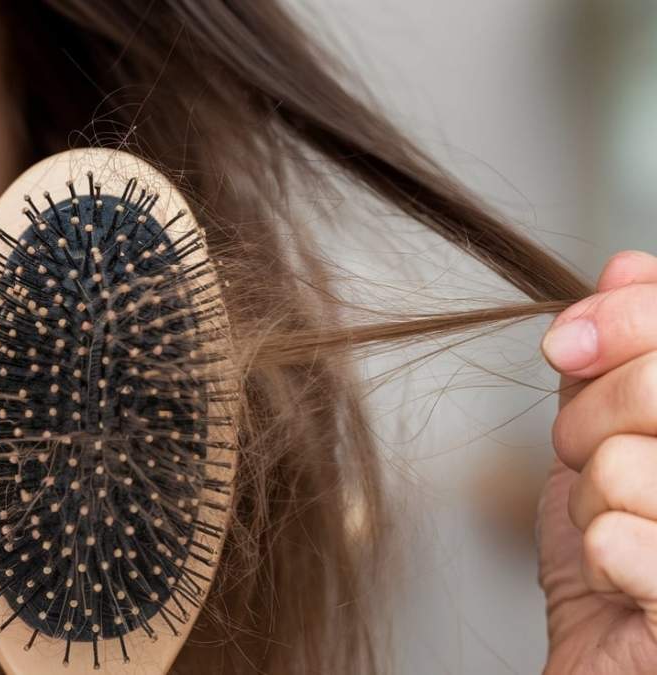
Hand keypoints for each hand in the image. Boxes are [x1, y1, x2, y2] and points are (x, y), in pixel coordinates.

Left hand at [539, 250, 656, 672]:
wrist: (620, 656)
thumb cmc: (628, 541)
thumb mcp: (613, 427)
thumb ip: (623, 351)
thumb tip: (624, 268)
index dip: (622, 318)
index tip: (569, 347)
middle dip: (592, 418)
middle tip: (591, 458)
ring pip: (624, 463)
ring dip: (594, 502)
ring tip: (623, 525)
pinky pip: (614, 540)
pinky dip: (599, 559)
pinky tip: (627, 577)